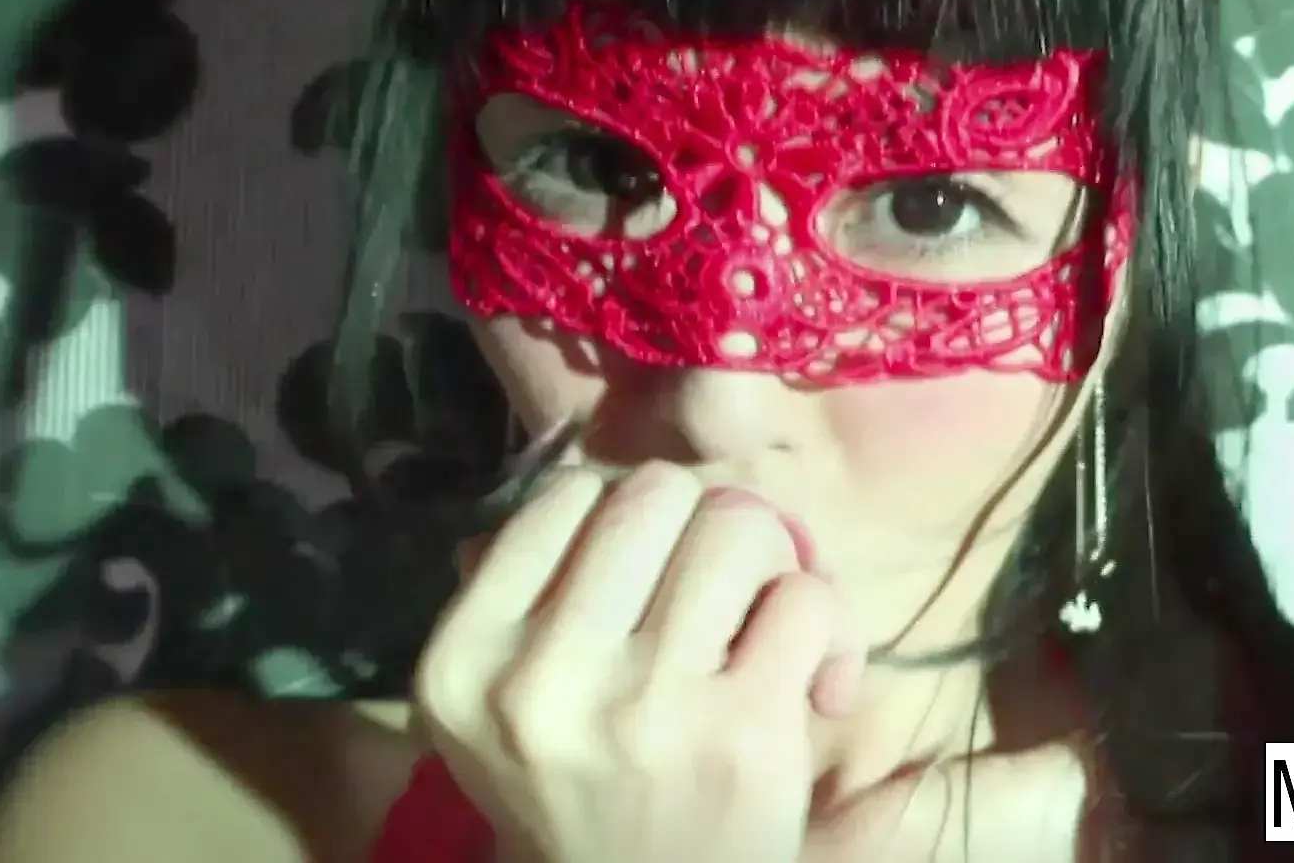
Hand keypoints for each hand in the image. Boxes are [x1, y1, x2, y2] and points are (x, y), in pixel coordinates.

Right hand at [413, 464, 865, 862]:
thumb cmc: (590, 801)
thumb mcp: (507, 712)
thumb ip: (523, 600)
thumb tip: (586, 492)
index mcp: (463, 660)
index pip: (567, 496)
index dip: (630, 521)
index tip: (656, 581)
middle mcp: (539, 677)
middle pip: (658, 493)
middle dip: (706, 529)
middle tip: (722, 600)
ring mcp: (642, 703)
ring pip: (740, 527)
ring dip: (773, 571)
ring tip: (767, 636)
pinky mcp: (739, 731)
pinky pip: (807, 599)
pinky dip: (830, 631)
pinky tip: (814, 688)